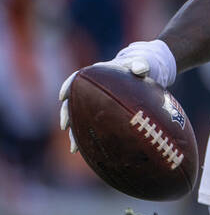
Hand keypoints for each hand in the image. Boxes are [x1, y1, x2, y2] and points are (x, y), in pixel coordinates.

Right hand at [58, 40, 176, 153]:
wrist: (143, 74)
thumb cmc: (141, 67)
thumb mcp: (142, 64)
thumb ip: (140, 64)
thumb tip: (140, 68)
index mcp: (98, 73)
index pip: (77, 78)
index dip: (67, 86)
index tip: (62, 97)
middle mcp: (91, 88)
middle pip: (73, 101)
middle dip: (67, 114)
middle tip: (65, 126)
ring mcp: (95, 101)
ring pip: (79, 117)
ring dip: (75, 132)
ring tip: (74, 147)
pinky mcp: (101, 112)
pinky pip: (91, 125)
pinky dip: (88, 137)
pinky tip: (88, 151)